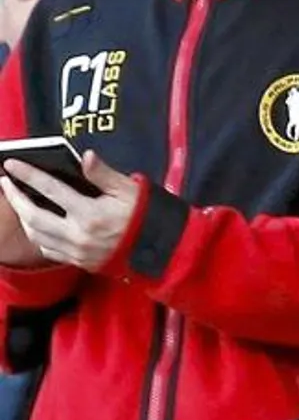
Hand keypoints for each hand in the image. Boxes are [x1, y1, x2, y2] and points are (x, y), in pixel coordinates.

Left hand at [0, 152, 140, 271]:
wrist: (161, 250)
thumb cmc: (147, 217)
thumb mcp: (131, 190)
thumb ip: (104, 174)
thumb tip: (85, 157)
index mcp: (90, 214)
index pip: (50, 190)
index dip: (28, 175)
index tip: (11, 164)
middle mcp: (78, 235)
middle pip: (33, 215)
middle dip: (14, 197)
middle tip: (5, 182)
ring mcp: (77, 251)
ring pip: (36, 235)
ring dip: (22, 217)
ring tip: (18, 201)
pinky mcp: (79, 262)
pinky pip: (48, 250)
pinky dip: (37, 236)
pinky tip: (37, 225)